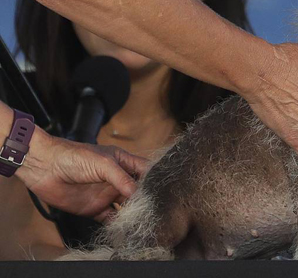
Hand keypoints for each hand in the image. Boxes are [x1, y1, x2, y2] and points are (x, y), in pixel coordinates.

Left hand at [15, 130, 149, 220]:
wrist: (44, 168)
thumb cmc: (74, 156)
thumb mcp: (104, 164)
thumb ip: (122, 179)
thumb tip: (139, 194)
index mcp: (123, 163)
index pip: (146, 171)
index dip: (156, 178)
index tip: (166, 188)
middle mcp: (117, 179)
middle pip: (138, 191)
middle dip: (147, 199)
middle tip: (158, 209)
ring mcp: (106, 194)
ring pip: (126, 206)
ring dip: (134, 212)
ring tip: (144, 219)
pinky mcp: (94, 209)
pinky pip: (110, 218)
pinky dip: (118, 224)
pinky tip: (125, 227)